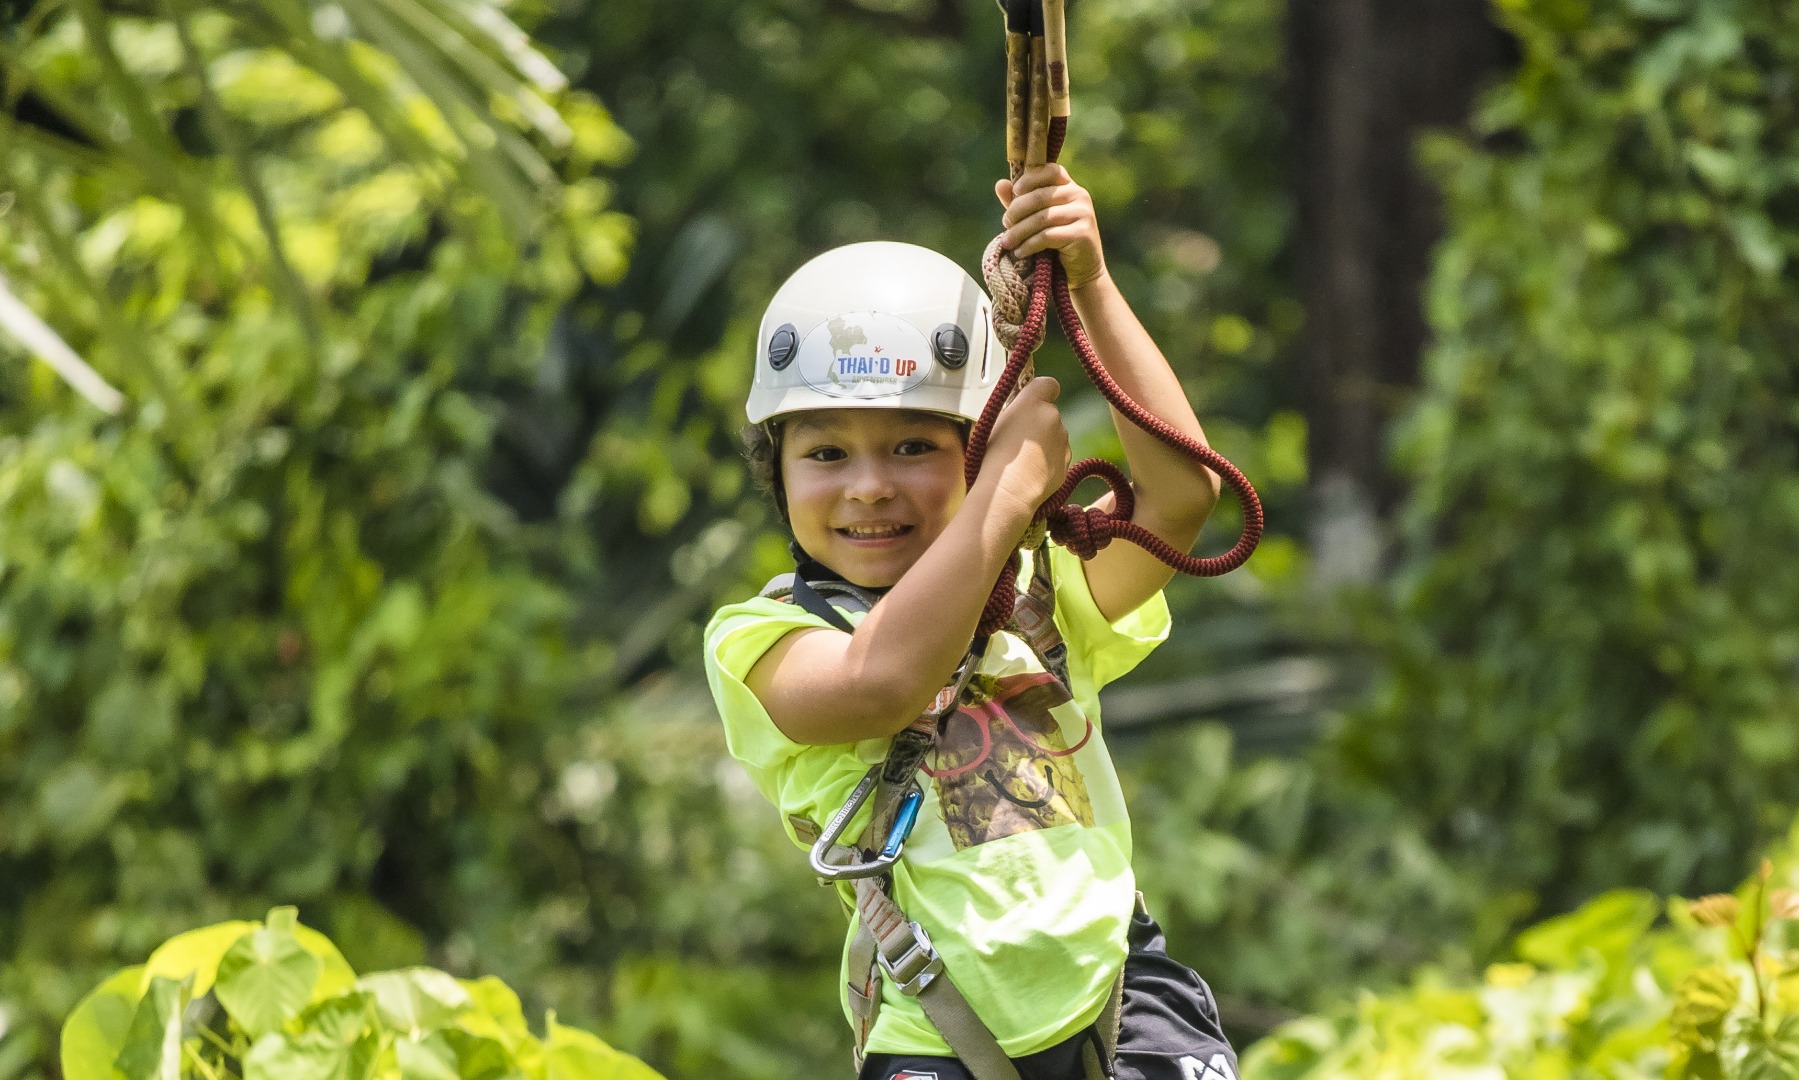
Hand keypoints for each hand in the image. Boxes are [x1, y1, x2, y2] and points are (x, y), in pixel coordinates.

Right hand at [982, 376, 1070, 515]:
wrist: (1009, 491)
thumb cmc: (994, 457)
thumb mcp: (993, 422)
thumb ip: (1014, 410)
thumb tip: (1021, 411)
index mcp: (1034, 401)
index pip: (1048, 384)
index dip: (1040, 393)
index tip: (1030, 403)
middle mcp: (1053, 417)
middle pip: (1049, 412)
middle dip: (1038, 421)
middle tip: (1016, 438)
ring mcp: (1063, 441)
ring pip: (1054, 435)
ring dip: (1043, 443)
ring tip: (1021, 459)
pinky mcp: (1067, 462)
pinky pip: (1057, 455)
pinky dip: (1047, 461)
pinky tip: (1030, 472)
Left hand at [995, 164, 1107, 289]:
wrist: (1081, 269)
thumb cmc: (1056, 241)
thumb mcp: (1036, 218)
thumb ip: (1019, 201)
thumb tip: (999, 184)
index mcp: (1070, 186)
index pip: (1050, 170)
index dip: (1030, 178)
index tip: (1015, 191)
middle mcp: (1079, 195)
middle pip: (1040, 196)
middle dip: (1017, 211)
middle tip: (1005, 224)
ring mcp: (1083, 214)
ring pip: (1042, 218)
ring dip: (1019, 231)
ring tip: (1007, 242)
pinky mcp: (1082, 233)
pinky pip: (1047, 236)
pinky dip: (1029, 245)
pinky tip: (1019, 253)